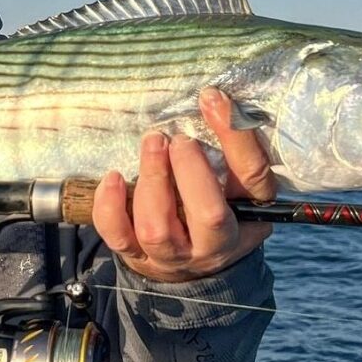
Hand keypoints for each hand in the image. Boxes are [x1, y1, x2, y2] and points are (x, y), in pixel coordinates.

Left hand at [93, 88, 274, 281]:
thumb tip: (213, 100)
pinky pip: (118, 235)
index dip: (235, 134)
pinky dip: (110, 207)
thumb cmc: (218, 209)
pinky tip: (114, 178)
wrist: (192, 263)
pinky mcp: (137, 256)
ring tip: (153, 144)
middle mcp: (212, 246)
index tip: (211, 98)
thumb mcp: (238, 184)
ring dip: (151, 180)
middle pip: (208, 213)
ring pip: (157, 228)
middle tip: (176, 139)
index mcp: (248, 218)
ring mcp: (171, 256)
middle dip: (190, 168)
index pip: (251, 176)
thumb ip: (232, 148)